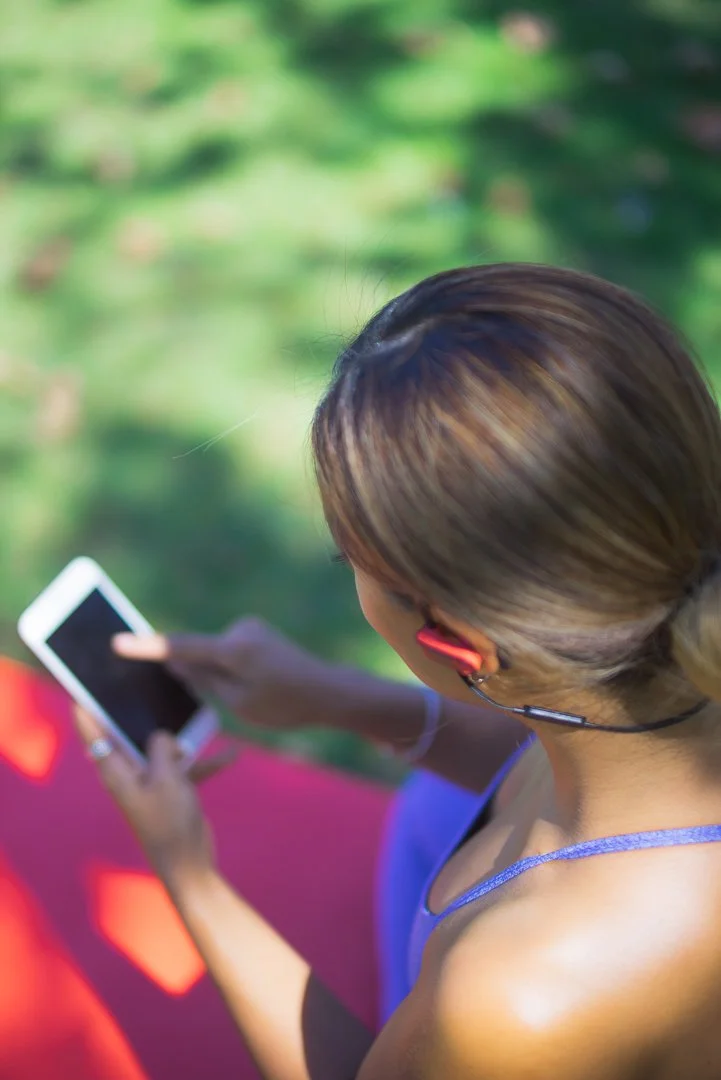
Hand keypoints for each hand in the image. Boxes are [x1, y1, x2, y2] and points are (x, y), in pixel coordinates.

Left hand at [73, 707, 234, 885]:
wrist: (189, 862)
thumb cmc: (170, 820)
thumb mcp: (167, 775)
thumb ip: (161, 746)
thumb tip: (162, 736)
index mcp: (117, 771)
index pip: (94, 737)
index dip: (85, 714)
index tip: (79, 693)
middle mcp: (129, 775)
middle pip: (127, 737)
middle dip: (135, 715)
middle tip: (141, 688)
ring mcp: (150, 783)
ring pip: (161, 750)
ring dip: (179, 739)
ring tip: (194, 714)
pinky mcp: (170, 791)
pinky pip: (185, 769)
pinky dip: (204, 762)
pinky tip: (231, 754)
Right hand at [113, 617, 343, 731]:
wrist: (327, 690)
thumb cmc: (285, 704)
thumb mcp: (239, 702)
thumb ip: (203, 679)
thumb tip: (175, 661)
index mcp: (234, 649)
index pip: (180, 647)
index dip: (146, 647)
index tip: (117, 642)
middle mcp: (240, 630)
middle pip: (199, 653)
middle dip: (200, 676)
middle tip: (241, 698)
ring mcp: (248, 627)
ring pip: (214, 655)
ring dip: (220, 675)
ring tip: (260, 694)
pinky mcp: (253, 632)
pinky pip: (226, 652)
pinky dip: (228, 668)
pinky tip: (259, 685)